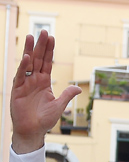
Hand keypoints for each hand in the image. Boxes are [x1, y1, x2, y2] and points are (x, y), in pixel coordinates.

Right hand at [11, 30, 81, 152]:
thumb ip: (67, 95)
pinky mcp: (18, 90)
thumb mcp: (59, 106)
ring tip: (31, 36)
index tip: (52, 38)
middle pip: (38, 59)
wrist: (32, 131)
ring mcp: (26, 84)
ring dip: (30, 50)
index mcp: (45, 82)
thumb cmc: (45, 120)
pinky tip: (27, 57)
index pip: (47, 63)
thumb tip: (78, 88)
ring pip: (28, 63)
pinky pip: (21, 76)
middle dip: (41, 45)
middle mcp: (35, 80)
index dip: (50, 51)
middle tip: (44, 31)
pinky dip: (23, 67)